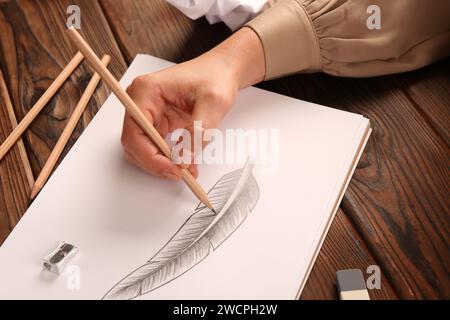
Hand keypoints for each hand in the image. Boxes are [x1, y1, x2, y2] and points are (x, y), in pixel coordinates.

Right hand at [121, 27, 264, 179]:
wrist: (222, 71)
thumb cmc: (216, 77)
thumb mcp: (213, 103)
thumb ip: (198, 132)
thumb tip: (185, 160)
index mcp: (146, 91)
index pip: (135, 133)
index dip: (150, 157)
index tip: (172, 170)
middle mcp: (141, 102)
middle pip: (134, 144)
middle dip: (156, 163)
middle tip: (180, 174)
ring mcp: (148, 112)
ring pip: (143, 149)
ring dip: (161, 163)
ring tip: (186, 170)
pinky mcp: (158, 122)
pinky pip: (156, 146)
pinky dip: (168, 159)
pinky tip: (185, 163)